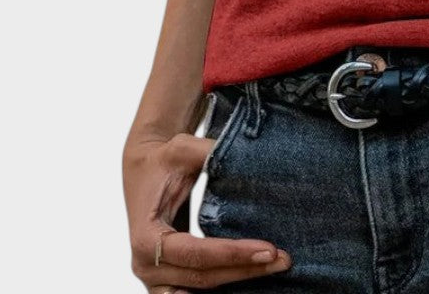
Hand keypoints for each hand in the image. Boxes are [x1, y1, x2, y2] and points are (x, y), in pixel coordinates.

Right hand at [122, 130, 291, 291]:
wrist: (144, 168)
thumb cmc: (164, 158)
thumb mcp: (183, 149)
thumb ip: (210, 152)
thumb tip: (247, 156)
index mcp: (146, 237)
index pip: (196, 253)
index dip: (232, 253)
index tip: (269, 248)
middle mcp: (146, 265)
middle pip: (202, 278)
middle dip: (246, 269)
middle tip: (284, 259)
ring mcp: (154, 278)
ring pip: (201, 290)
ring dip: (239, 281)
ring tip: (275, 268)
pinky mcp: (165, 280)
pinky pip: (195, 292)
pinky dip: (223, 285)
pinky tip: (251, 275)